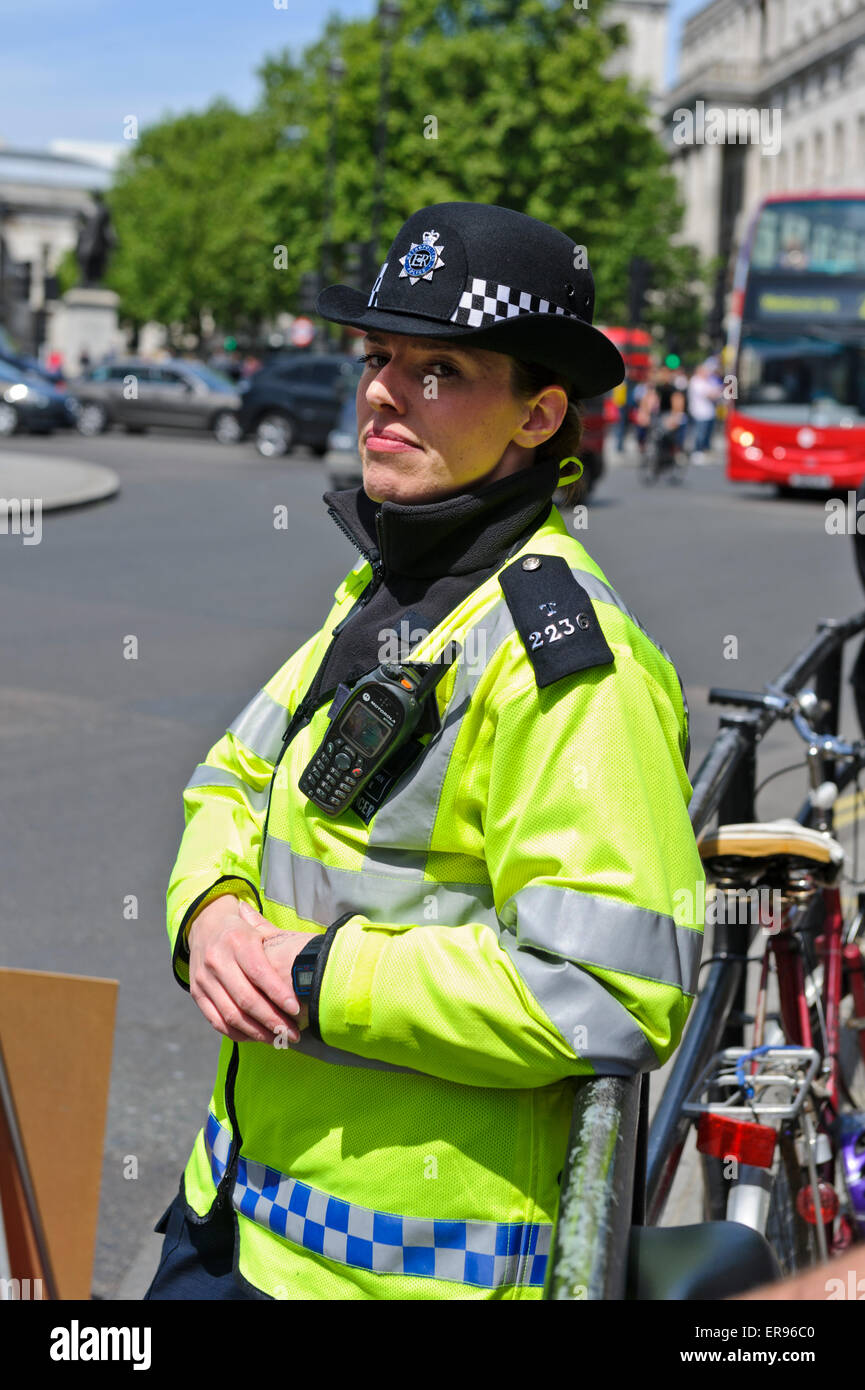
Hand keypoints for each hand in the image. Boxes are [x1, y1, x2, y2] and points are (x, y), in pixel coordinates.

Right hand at [187, 895, 311, 1044]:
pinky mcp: (196, 994)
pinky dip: (238, 1034)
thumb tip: (312, 955)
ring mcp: (204, 979)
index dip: (278, 993)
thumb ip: (280, 941)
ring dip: (257, 1033)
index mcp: (237, 941)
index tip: (296, 1010)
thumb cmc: (242, 930)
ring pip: (232, 1015)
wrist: (203, 924)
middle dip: (272, 1021)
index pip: (259, 972)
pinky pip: (217, 1022)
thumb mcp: (259, 927)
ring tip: (279, 1040)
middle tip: (292, 1034)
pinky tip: (256, 1037)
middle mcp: (217, 960)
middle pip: (246, 999)